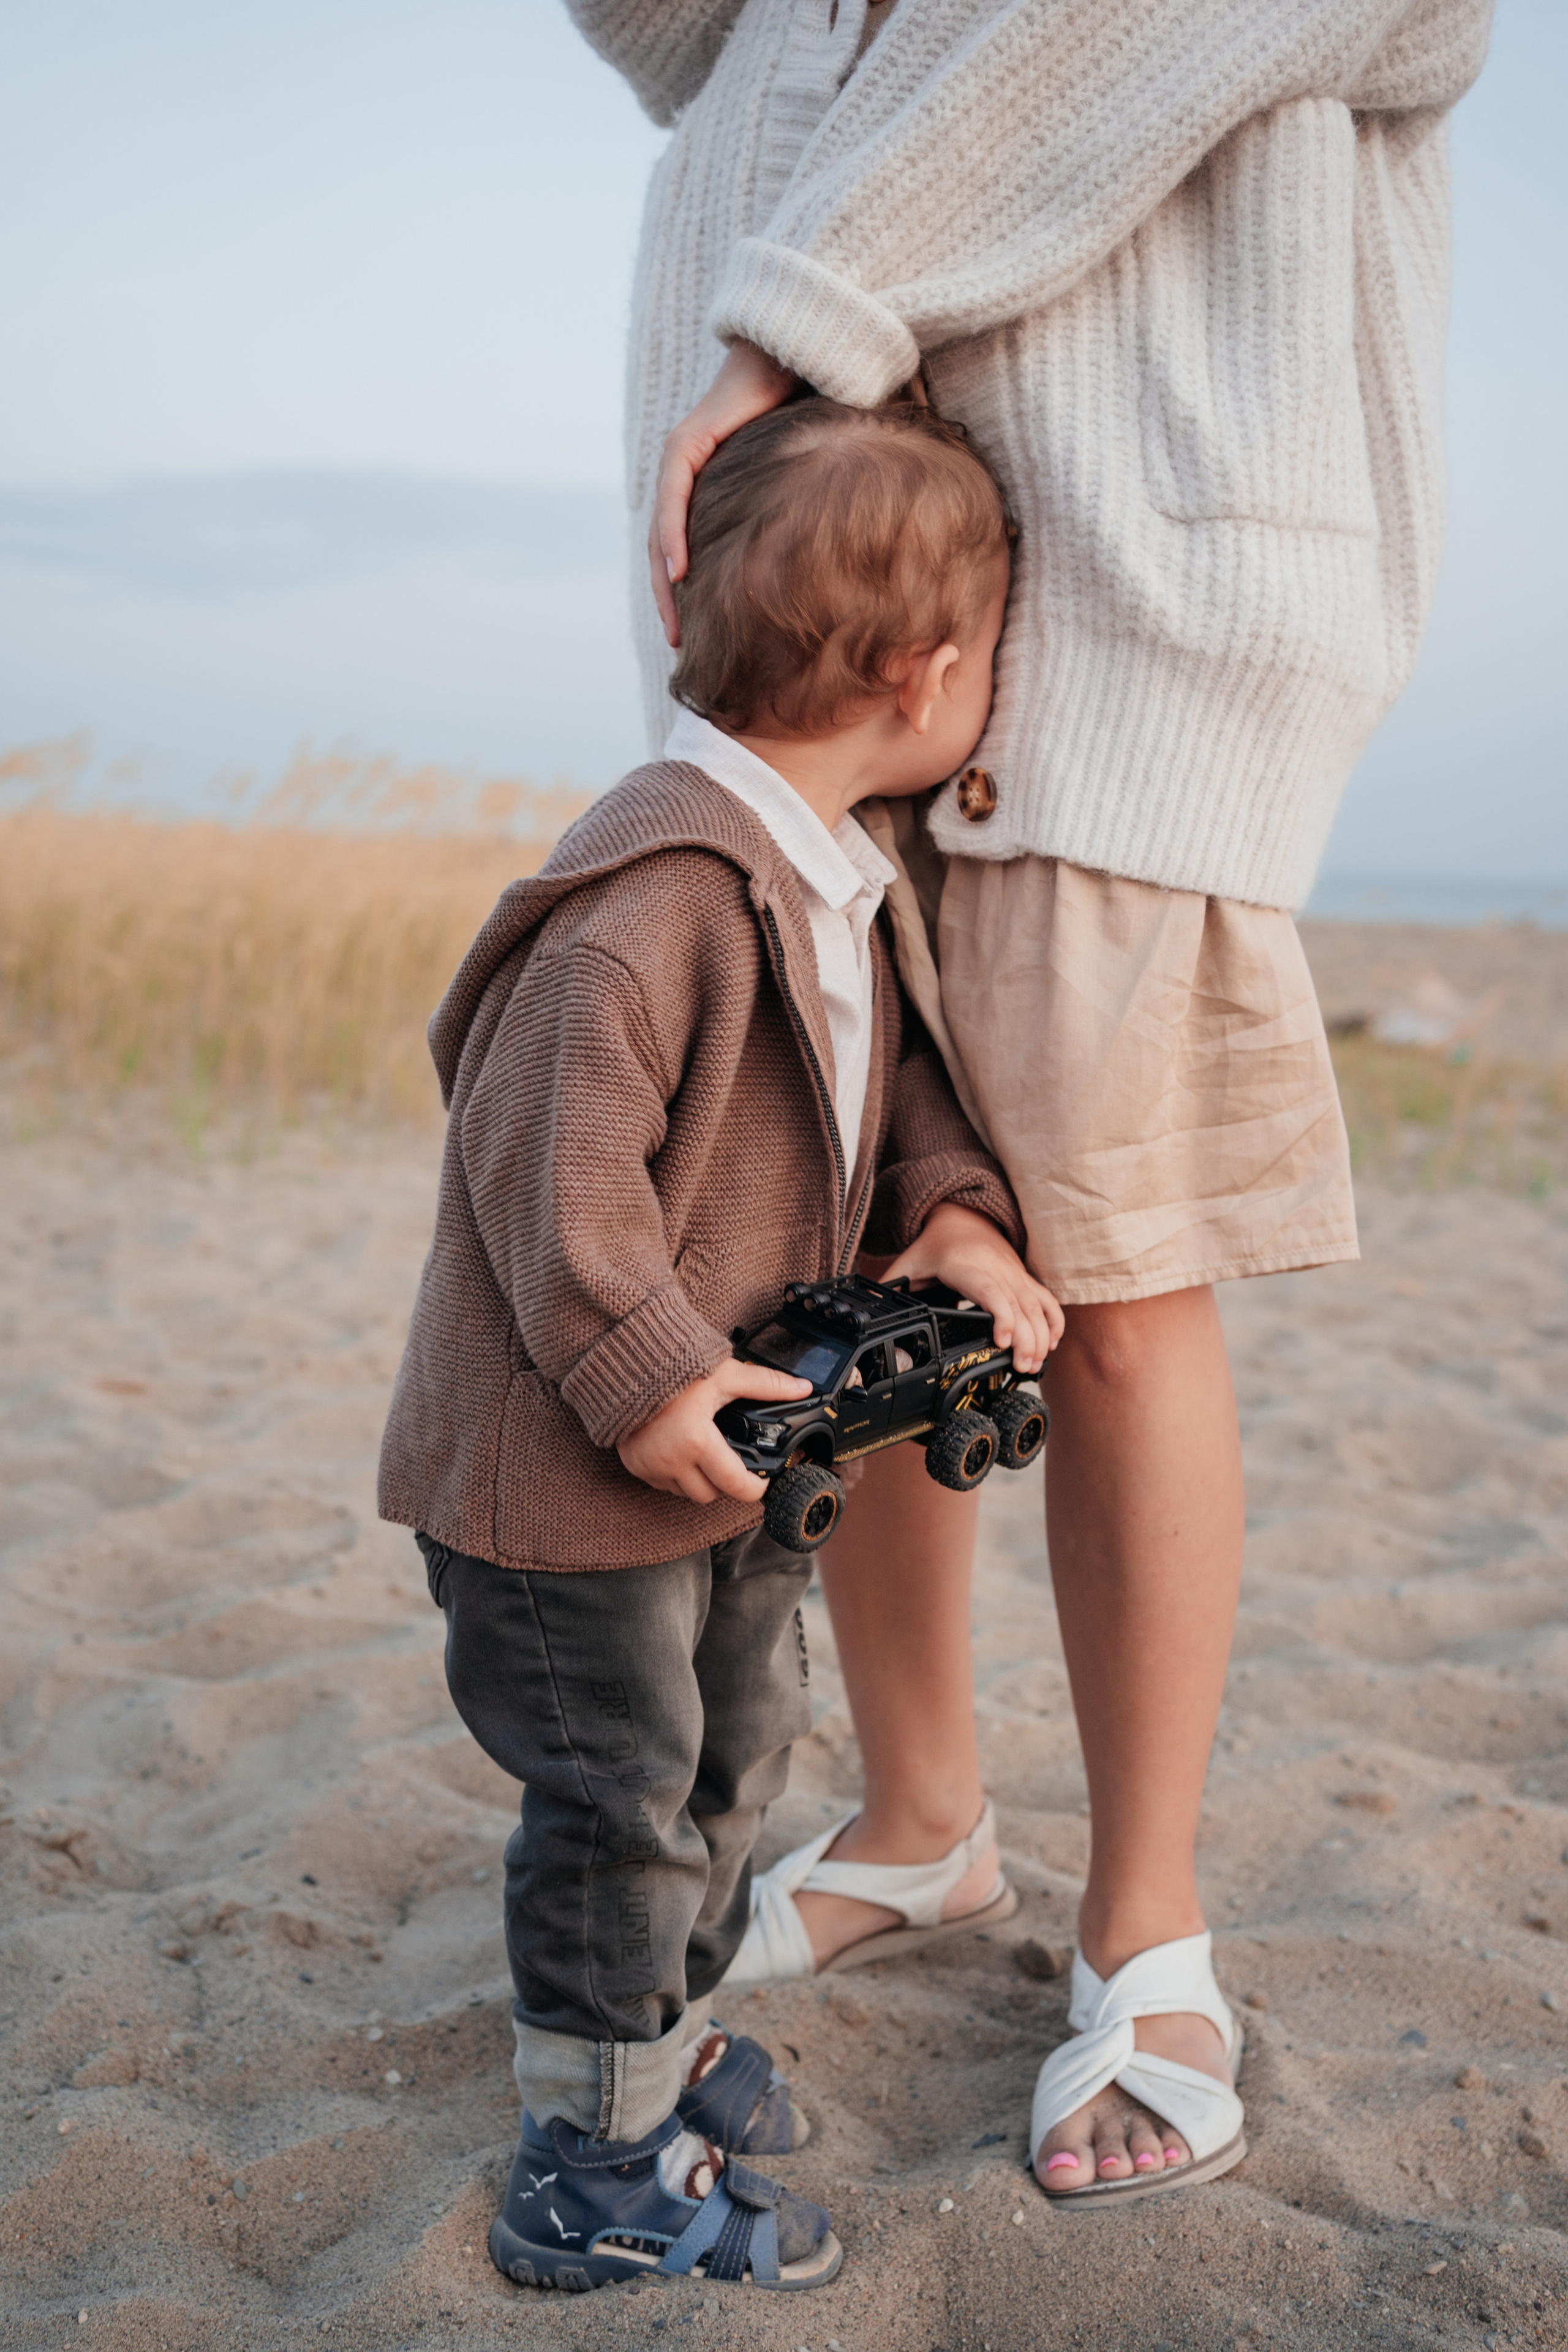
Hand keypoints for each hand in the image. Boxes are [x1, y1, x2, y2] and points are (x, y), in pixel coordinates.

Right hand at [617, 1357, 811, 1504]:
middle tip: (732, 1460)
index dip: (754, 1488)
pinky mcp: (634, 1465)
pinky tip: (680, 1451)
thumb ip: (766, 1384)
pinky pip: (662, 1484)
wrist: (626, 1362)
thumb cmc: (675, 1367)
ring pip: (685, 1493)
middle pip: (710, 1495)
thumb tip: (802, 1388)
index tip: (761, 1481)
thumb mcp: (725, 1374)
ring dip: (699, 1480)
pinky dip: (675, 1475)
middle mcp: (671, 1460)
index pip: (735, 1486)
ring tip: (705, 1453)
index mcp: (698, 1441)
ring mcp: (650, 1466)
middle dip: (725, 1483)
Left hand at [649, 341, 797, 646]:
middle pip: (664, 551)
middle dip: (669, 601)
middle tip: (677, 645)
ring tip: (674, 625)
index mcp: (703, 487)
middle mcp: (683, 475)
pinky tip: (679, 572)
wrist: (790, 355)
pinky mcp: (687, 444)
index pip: (685, 549)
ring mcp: (679, 458)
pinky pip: (675, 500)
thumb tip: (806, 562)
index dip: (685, 594)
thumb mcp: (787, 479)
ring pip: (661, 533)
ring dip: (664, 583)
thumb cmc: (797, 411)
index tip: (694, 635)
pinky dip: (674, 537)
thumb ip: (784, 512)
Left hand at [883, 1203, 1063, 1372]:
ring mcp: (1014, 1275)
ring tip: (1033, 1365)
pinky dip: (1053, 1322)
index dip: (1001, 1316)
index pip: (990, 1291)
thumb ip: (891, 1285)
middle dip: (1026, 1340)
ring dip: (1040, 1337)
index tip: (1003, 1341)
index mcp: (966, 1266)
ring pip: (1036, 1306)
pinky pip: (1046, 1300)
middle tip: (1022, 1367)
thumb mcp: (909, 1261)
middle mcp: (996, 1270)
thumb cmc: (936, 1243)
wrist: (964, 1216)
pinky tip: (1051, 1343)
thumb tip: (870, 1308)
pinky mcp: (1024, 1279)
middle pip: (1019, 1306)